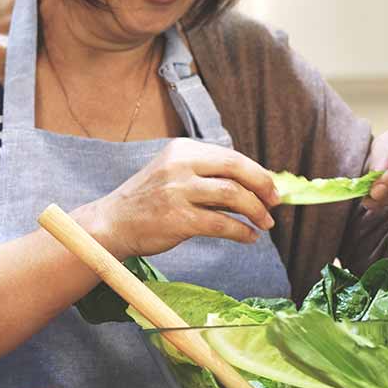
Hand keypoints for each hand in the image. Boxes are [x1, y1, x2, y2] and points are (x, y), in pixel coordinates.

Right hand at [76, 138, 277, 258]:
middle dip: (263, 186)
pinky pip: (222, 224)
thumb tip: (255, 186)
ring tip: (265, 223)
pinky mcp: (178, 219)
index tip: (272, 188)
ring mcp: (177, 191)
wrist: (112, 224)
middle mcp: (179, 165)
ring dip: (256, 211)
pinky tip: (249, 237)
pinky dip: (241, 231)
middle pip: (236, 169)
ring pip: (233, 195)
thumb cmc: (148, 202)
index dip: (257, 172)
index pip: (231, 156)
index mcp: (181, 150)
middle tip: (275, 203)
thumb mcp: (174, 176)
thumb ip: (208, 177)